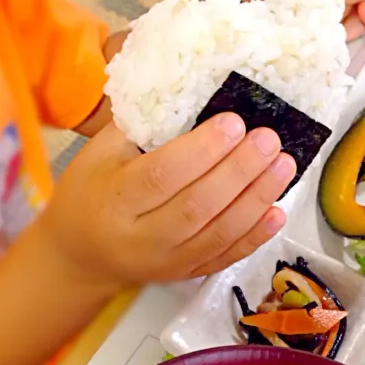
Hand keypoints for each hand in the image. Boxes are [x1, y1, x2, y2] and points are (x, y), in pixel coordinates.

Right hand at [44, 113, 295, 283]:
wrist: (81, 256)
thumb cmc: (89, 194)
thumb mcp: (98, 155)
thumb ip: (139, 127)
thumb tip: (191, 90)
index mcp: (115, 200)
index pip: (163, 175)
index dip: (202, 150)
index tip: (234, 123)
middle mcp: (142, 237)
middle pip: (197, 205)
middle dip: (238, 171)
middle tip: (268, 140)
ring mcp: (167, 260)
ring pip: (218, 233)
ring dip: (255, 199)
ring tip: (283, 166)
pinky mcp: (186, 274)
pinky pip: (224, 257)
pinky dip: (254, 237)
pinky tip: (278, 212)